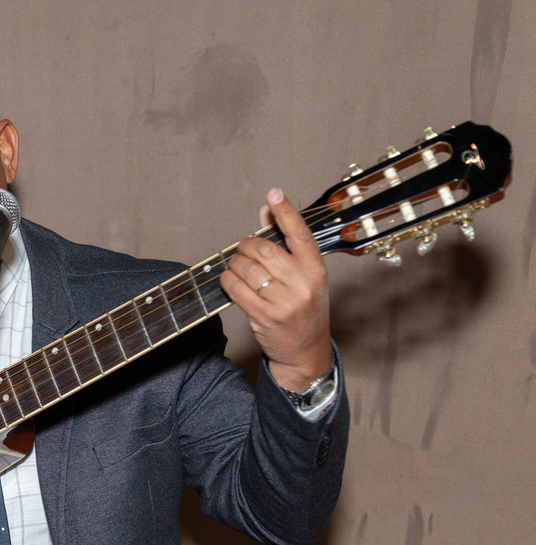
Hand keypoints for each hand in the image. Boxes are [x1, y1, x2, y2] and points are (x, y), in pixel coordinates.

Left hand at [220, 187, 332, 390]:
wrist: (306, 351)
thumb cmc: (302, 308)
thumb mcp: (302, 277)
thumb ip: (284, 244)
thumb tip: (266, 210)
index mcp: (316, 270)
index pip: (300, 234)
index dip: (286, 211)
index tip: (273, 193)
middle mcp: (303, 284)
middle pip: (264, 250)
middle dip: (245, 246)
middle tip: (241, 251)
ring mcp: (284, 302)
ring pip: (247, 268)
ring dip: (234, 264)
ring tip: (235, 267)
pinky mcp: (265, 316)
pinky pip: (236, 289)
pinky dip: (227, 281)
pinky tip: (229, 281)